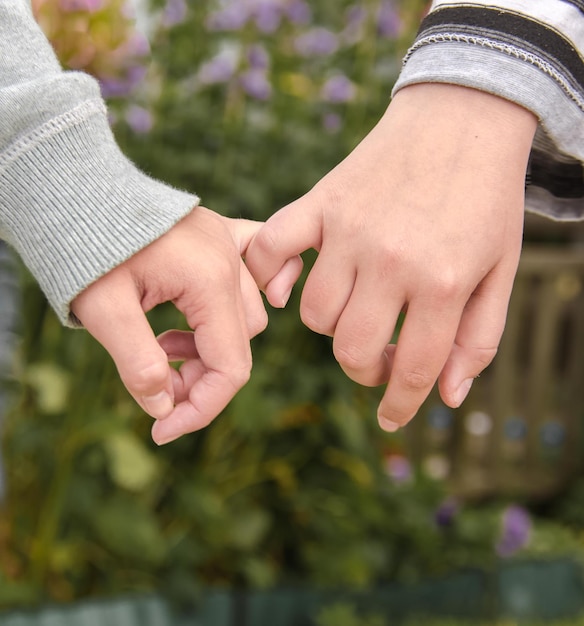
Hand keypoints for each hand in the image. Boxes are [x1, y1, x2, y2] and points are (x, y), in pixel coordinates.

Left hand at [72, 207, 271, 444]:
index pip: (230, 365)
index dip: (201, 408)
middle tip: (154, 384)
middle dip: (199, 379)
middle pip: (238, 345)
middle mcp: (231, 260)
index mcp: (210, 279)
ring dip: (209, 345)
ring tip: (161, 344)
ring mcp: (230, 244)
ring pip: (247, 317)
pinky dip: (260, 290)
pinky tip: (231, 309)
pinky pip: (262, 263)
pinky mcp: (221, 236)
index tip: (162, 430)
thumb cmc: (86, 246)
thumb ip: (138, 363)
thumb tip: (164, 409)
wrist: (81, 192)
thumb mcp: (102, 310)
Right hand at [246, 84, 536, 430]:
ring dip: (334, 329)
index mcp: (442, 282)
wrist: (463, 116)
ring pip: (314, 314)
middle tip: (382, 356)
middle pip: (352, 350)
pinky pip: (272, 249)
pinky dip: (268, 276)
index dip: (401, 404)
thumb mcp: (501, 271)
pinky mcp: (321, 203)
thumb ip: (478, 340)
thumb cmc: (487, 198)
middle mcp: (390, 260)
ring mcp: (348, 230)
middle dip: (366, 370)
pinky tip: (284, 290)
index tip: (392, 416)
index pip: (413, 369)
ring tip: (357, 311)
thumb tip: (445, 397)